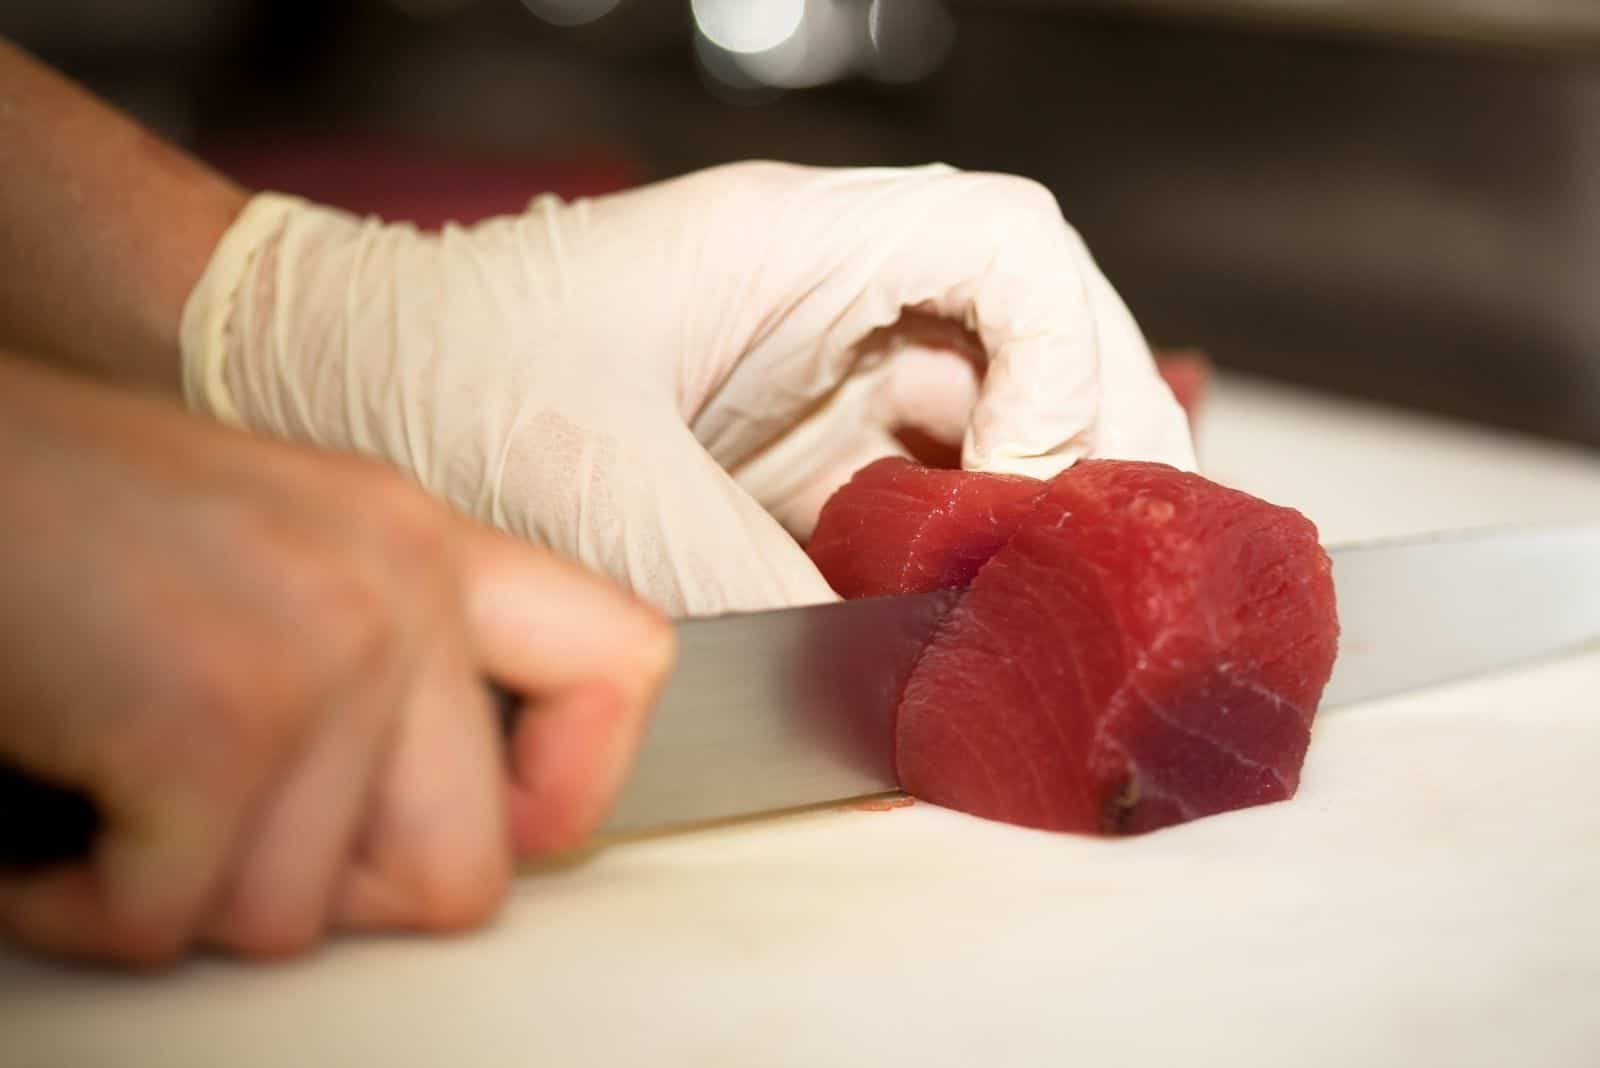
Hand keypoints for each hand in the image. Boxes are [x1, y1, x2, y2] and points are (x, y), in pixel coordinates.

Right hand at [0, 356, 671, 965]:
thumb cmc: (62, 515)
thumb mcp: (275, 557)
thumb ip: (387, 662)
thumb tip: (467, 821)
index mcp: (423, 541)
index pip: (625, 662)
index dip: (574, 786)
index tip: (506, 827)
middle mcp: (398, 584)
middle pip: (465, 869)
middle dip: (334, 898)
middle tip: (228, 841)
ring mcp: (318, 651)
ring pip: (299, 915)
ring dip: (182, 892)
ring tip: (113, 795)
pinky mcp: (212, 721)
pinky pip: (173, 921)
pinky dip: (84, 906)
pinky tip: (49, 825)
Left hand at [181, 162, 1193, 614]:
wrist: (315, 381)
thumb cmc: (423, 370)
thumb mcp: (585, 478)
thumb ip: (739, 577)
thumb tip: (877, 677)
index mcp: (790, 244)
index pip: (1010, 247)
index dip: (1068, 357)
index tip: (1033, 481)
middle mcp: (822, 301)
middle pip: (1029, 341)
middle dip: (1082, 448)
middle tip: (1087, 574)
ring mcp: (807, 383)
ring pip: (984, 426)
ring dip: (1024, 516)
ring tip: (1035, 615)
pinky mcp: (781, 463)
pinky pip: (912, 500)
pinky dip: (955, 559)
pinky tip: (959, 622)